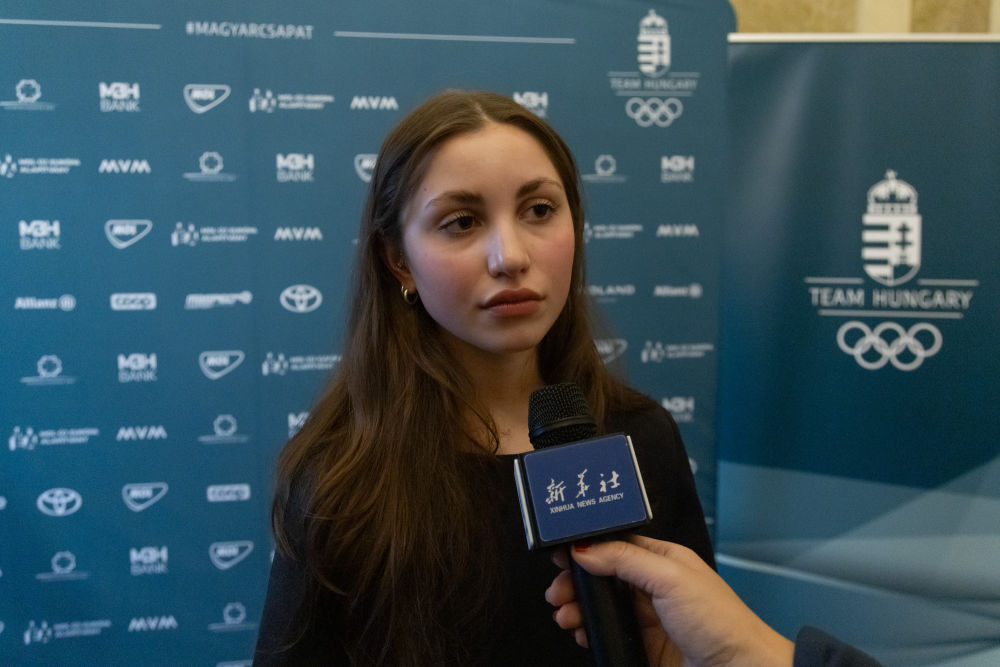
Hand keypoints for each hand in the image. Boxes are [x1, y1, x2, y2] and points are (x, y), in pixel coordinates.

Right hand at [546, 536, 793, 666]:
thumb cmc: (720, 621)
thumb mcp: (670, 578)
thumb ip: (626, 559)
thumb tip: (586, 548)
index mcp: (663, 558)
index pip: (616, 543)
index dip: (587, 547)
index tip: (562, 553)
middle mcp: (653, 585)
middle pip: (602, 575)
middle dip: (576, 581)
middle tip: (558, 590)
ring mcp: (647, 616)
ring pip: (601, 605)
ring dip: (578, 607)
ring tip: (565, 614)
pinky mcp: (643, 645)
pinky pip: (608, 633)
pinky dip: (589, 632)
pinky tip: (582, 634)